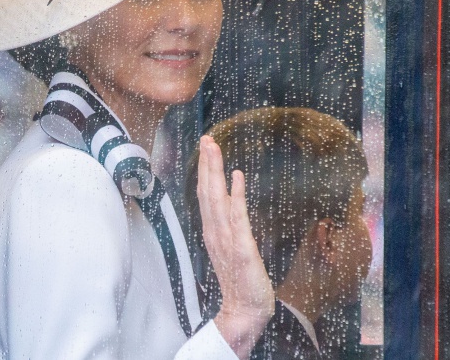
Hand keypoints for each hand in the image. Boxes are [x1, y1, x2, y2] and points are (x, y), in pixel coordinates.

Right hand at [196, 135, 273, 357]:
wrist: (245, 311)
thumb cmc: (241, 281)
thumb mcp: (232, 248)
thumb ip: (229, 225)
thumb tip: (230, 201)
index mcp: (213, 231)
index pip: (206, 194)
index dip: (205, 169)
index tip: (205, 147)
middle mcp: (216, 232)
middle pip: (207, 192)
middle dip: (206, 163)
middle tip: (206, 138)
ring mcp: (227, 240)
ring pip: (217, 199)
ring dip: (214, 172)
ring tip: (213, 148)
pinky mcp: (242, 248)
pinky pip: (238, 218)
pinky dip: (236, 196)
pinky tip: (237, 176)